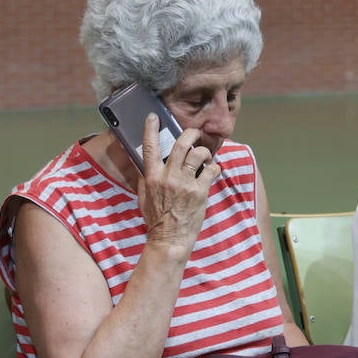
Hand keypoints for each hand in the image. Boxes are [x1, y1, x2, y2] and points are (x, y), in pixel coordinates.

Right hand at [136, 113, 220, 250]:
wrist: (169, 240)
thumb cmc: (156, 221)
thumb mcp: (143, 198)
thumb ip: (144, 180)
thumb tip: (143, 166)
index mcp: (151, 177)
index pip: (149, 147)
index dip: (151, 129)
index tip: (154, 117)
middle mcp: (168, 177)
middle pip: (180, 145)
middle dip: (190, 134)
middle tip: (194, 133)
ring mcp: (184, 184)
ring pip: (198, 154)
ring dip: (204, 152)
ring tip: (205, 157)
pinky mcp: (200, 192)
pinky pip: (211, 170)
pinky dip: (215, 167)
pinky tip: (214, 170)